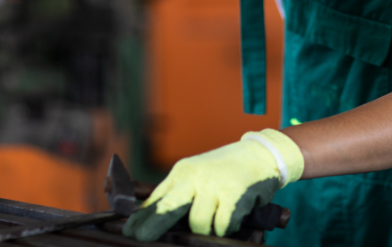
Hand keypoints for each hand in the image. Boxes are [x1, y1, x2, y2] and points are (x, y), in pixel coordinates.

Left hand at [123, 129, 303, 240]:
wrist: (261, 153)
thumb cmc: (226, 168)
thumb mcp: (198, 174)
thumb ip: (179, 193)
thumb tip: (154, 218)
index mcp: (183, 171)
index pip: (158, 197)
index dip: (143, 216)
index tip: (130, 229)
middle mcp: (196, 176)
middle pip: (169, 208)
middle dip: (154, 226)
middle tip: (141, 238)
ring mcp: (214, 185)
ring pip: (199, 223)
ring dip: (208, 228)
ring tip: (218, 217)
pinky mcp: (233, 195)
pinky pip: (223, 225)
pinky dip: (227, 226)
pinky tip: (233, 214)